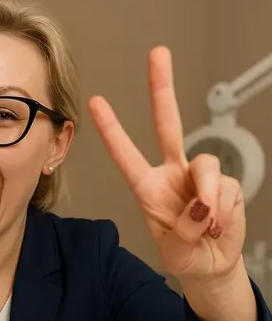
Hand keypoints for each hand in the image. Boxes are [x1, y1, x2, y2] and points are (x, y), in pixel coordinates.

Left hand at [88, 47, 245, 281]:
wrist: (211, 266)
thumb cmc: (185, 255)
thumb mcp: (174, 251)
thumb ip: (184, 231)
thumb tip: (201, 207)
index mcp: (149, 188)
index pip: (127, 155)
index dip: (113, 131)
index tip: (95, 103)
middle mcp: (173, 174)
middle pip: (167, 124)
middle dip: (162, 89)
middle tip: (158, 54)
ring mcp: (199, 177)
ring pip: (205, 164)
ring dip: (206, 198)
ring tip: (206, 224)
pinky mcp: (224, 183)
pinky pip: (225, 188)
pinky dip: (222, 212)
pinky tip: (217, 225)